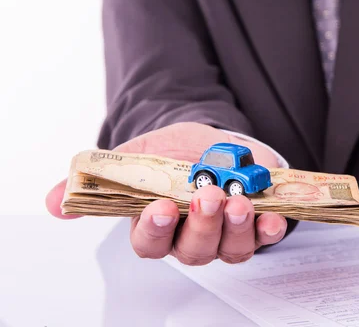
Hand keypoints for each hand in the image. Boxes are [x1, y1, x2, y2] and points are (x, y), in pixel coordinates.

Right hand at [46, 122, 287, 264]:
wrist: (210, 140)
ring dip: (235, 229)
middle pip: (193, 250)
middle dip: (201, 225)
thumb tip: (55, 202)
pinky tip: (270, 218)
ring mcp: (226, 234)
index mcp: (159, 226)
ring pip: (230, 249)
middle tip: (207, 198)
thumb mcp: (134, 158)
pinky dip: (269, 230)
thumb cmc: (171, 153)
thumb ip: (102, 179)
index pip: (150, 243)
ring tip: (238, 203)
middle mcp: (191, 237)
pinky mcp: (255, 224)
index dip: (155, 230)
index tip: (161, 208)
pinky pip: (263, 237)